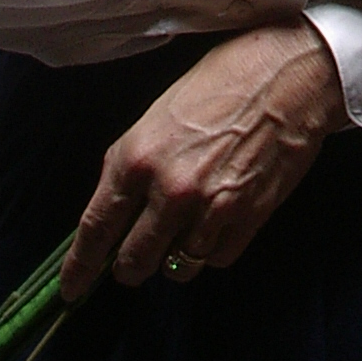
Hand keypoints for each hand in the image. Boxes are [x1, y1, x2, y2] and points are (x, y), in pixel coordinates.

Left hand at [58, 19, 346, 299]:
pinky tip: (219, 218)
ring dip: (175, 256)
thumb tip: (119, 209)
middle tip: (137, 256)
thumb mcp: (160, 115)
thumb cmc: (224, 79)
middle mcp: (168, 189)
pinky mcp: (248, 218)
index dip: (79, 267)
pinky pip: (215, 259)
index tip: (71, 289)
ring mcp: (210, 208)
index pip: (95, 227)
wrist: (290, 72)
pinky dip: (212, 248)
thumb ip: (135, 165)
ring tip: (187, 227)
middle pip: (133, 262)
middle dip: (131, 264)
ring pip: (176, 269)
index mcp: (136, 156)